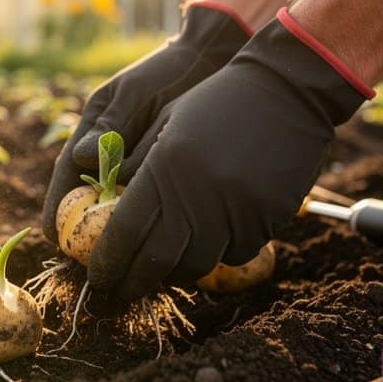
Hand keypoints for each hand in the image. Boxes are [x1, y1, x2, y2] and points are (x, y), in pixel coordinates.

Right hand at [41, 3, 251, 243]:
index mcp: (92, 133)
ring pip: (120, 208)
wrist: (208, 62)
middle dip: (88, 233)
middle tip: (89, 262)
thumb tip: (83, 158)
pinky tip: (160, 242)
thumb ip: (111, 126)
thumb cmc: (165, 73)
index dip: (58, 210)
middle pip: (90, 202)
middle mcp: (110, 155)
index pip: (67, 177)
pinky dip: (150, 221)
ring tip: (125, 260)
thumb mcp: (134, 95)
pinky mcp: (163, 173)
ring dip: (121, 232)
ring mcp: (136, 165)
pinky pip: (150, 203)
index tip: (55, 238)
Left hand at [87, 9, 373, 299]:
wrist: (286, 90)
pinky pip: (234, 254)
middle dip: (132, 282)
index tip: (96, 277)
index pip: (124, 232)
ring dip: (173, 272)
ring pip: (196, 265)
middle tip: (119, 290)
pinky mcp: (267, 219)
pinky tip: (208, 241)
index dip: (107, 262)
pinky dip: (216, 255)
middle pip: (156, 261)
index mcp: (166, 167)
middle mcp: (199, 195)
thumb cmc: (215, 102)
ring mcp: (237, 211)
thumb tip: (103, 208)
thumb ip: (135, 165)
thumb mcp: (165, 122)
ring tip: (160, 269)